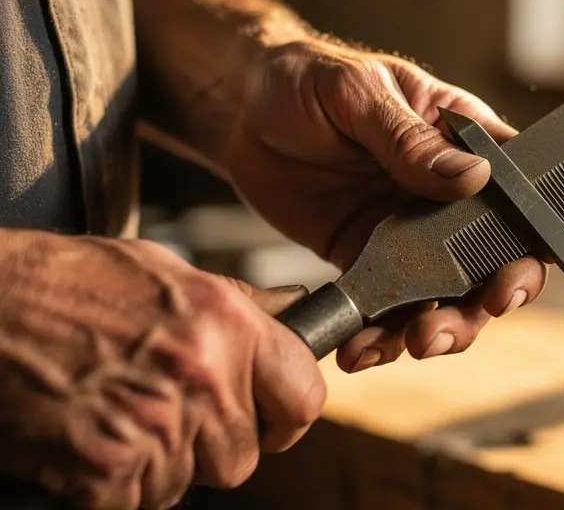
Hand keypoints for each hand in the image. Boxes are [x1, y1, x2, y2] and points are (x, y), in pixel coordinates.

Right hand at [0, 229, 324, 508]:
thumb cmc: (63, 282)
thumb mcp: (163, 272)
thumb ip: (235, 303)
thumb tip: (287, 312)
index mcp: (226, 323)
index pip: (304, 396)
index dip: (285, 416)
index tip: (268, 418)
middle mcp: (203, 376)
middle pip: (241, 456)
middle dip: (208, 446)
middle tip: (163, 414)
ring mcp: (158, 426)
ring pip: (186, 482)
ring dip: (156, 464)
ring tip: (113, 414)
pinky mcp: (108, 469)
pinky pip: (134, 501)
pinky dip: (110, 485)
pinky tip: (85, 437)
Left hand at [225, 39, 562, 371]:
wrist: (241, 111)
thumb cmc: (306, 80)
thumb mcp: (358, 94)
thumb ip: (409, 140)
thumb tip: (471, 177)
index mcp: (466, 143)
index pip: (526, 189)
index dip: (543, 232)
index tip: (527, 263)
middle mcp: (450, 198)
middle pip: (498, 259)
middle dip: (493, 296)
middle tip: (473, 312)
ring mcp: (413, 235)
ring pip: (450, 297)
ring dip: (442, 328)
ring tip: (414, 342)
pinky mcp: (372, 263)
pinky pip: (390, 309)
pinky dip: (382, 337)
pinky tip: (362, 348)